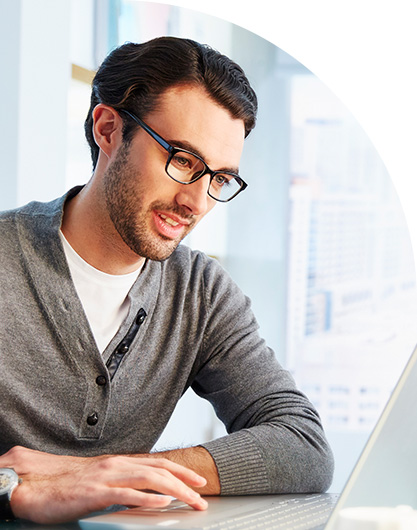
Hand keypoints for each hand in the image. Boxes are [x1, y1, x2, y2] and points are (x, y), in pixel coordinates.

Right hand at [0, 446, 207, 523]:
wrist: (37, 485)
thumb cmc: (67, 485)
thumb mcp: (101, 481)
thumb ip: (122, 483)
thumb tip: (142, 492)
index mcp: (118, 462)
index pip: (156, 463)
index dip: (180, 470)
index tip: (197, 480)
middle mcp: (116, 465)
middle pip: (159, 469)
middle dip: (185, 482)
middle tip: (202, 494)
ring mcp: (107, 477)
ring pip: (149, 478)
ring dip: (175, 490)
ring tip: (192, 500)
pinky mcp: (95, 492)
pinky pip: (126, 494)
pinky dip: (147, 498)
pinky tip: (162, 503)